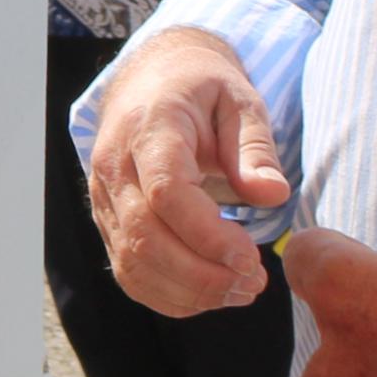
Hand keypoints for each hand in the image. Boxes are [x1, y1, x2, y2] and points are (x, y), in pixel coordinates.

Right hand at [82, 25, 290, 312]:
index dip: (207, 235)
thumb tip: (272, 194)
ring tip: (240, 291)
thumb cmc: (200, 89)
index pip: (166, 193)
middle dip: (203, 275)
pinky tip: (209, 294)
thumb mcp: (239, 99)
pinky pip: (128, 272)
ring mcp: (104, 197)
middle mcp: (115, 165)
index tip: (250, 258)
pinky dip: (168, 296)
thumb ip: (255, 147)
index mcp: (149, 128)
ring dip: (189, 292)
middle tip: (253, 283)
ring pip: (133, 263)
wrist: (151, 80)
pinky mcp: (107, 221)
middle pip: (145, 237)